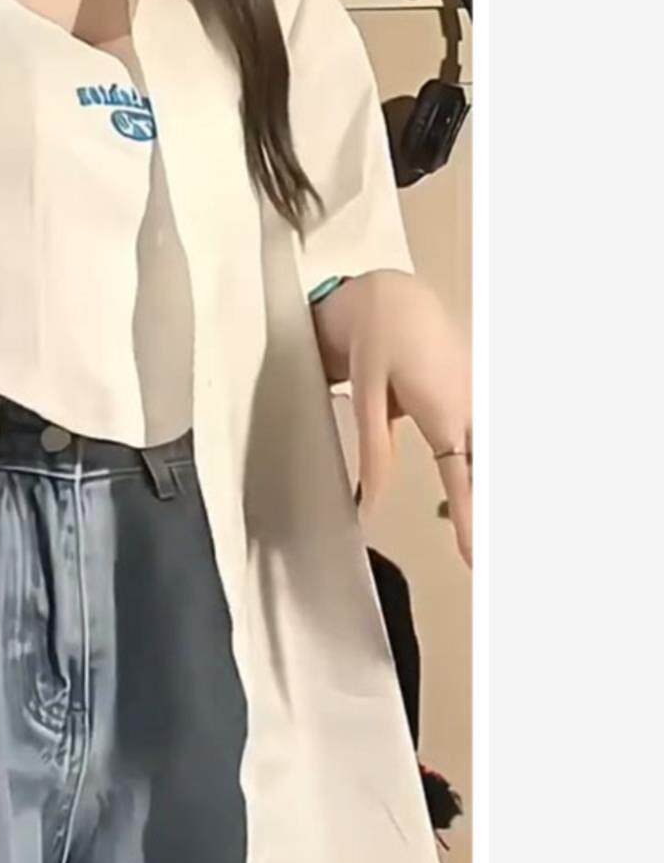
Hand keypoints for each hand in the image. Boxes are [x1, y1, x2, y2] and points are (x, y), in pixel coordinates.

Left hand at [313, 270, 471, 565]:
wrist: (393, 299)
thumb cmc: (376, 342)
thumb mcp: (367, 395)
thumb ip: (374, 450)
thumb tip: (371, 501)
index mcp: (445, 412)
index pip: (464, 479)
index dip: (472, 521)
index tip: (478, 557)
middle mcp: (471, 410)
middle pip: (490, 472)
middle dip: (494, 516)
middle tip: (492, 563)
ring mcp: (478, 403)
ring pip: (491, 458)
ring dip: (493, 494)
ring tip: (492, 541)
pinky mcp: (473, 399)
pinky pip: (485, 443)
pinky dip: (487, 470)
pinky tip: (487, 494)